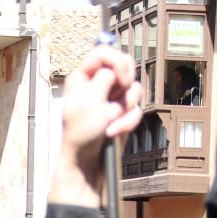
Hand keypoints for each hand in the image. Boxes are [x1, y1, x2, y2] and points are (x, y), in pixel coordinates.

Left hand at [51, 47, 141, 207]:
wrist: (86, 164)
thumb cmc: (80, 136)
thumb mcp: (88, 103)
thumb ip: (103, 80)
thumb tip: (114, 70)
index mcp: (82, 77)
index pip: (102, 53)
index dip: (116, 60)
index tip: (122, 77)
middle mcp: (98, 85)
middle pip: (123, 65)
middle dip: (126, 81)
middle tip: (123, 93)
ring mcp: (111, 99)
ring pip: (133, 89)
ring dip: (125, 107)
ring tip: (110, 121)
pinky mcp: (123, 114)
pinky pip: (136, 110)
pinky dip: (127, 122)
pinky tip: (114, 132)